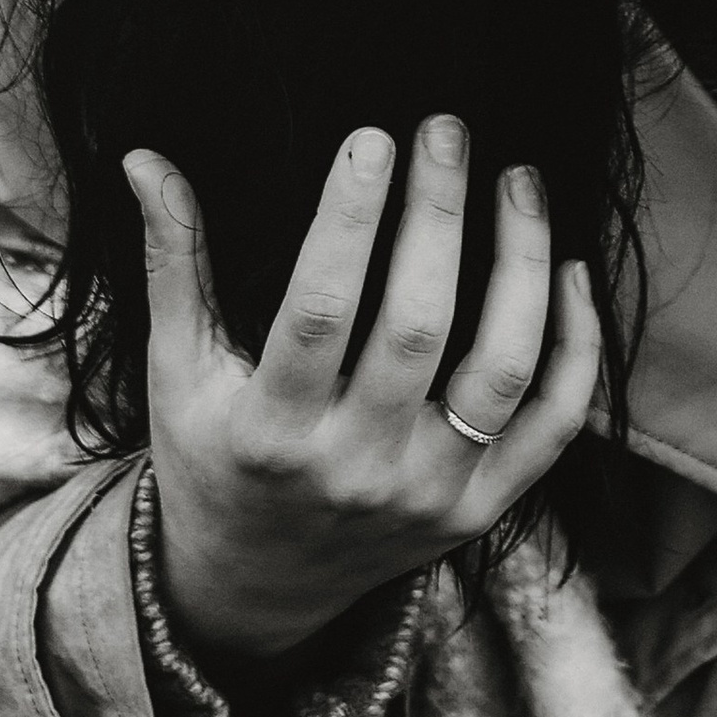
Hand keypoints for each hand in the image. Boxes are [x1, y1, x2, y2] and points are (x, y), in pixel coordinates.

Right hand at [124, 113, 601, 665]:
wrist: (258, 587)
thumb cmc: (214, 456)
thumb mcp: (177, 372)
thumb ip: (171, 263)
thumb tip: (144, 157)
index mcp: (269, 432)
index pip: (318, 311)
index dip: (347, 220)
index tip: (372, 136)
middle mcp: (353, 471)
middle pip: (418, 328)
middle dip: (439, 215)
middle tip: (447, 129)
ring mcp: (427, 497)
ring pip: (499, 371)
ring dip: (521, 265)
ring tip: (519, 180)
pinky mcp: (480, 512)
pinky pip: (552, 426)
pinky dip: (572, 345)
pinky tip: (567, 267)